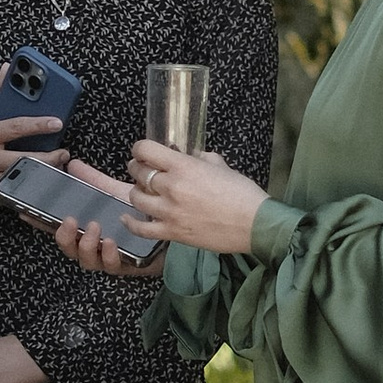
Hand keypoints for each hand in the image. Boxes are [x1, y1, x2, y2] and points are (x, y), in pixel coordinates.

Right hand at [0, 67, 68, 203]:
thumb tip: (7, 70)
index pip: (16, 127)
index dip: (39, 124)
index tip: (58, 123)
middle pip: (24, 159)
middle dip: (49, 157)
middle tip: (64, 152)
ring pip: (20, 180)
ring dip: (43, 176)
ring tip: (58, 169)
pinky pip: (11, 196)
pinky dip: (27, 193)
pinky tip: (40, 186)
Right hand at [48, 156, 162, 275]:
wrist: (168, 225)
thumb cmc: (137, 213)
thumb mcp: (112, 193)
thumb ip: (92, 180)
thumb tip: (72, 163)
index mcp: (84, 230)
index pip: (57, 227)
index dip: (40, 222)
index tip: (26, 213)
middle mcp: (92, 246)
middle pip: (68, 248)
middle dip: (64, 236)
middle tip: (70, 220)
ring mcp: (106, 258)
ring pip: (87, 260)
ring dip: (87, 244)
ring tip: (94, 227)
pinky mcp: (125, 266)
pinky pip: (112, 266)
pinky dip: (109, 255)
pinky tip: (111, 242)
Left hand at [122, 139, 265, 258]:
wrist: (255, 225)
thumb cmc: (242, 194)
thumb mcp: (221, 165)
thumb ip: (200, 158)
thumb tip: (190, 156)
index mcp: (184, 167)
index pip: (146, 150)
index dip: (140, 149)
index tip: (143, 151)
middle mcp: (172, 188)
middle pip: (138, 173)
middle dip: (138, 168)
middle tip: (142, 169)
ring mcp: (170, 212)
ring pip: (135, 199)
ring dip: (137, 192)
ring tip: (143, 191)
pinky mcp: (172, 233)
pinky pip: (141, 229)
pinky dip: (131, 223)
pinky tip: (127, 217)